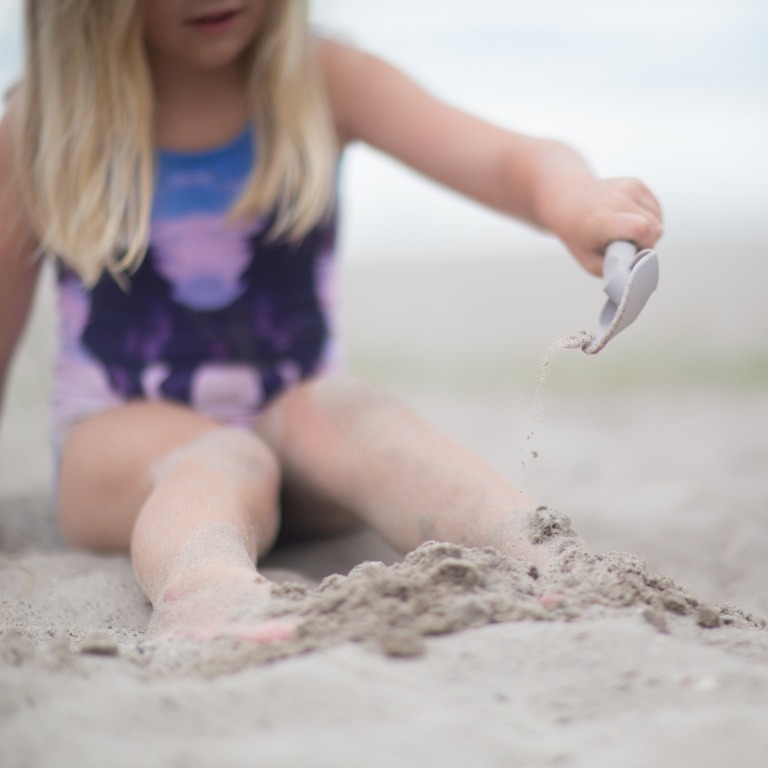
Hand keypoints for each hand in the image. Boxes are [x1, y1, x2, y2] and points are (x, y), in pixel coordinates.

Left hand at [547, 176, 662, 276]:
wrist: (569, 201)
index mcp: (602, 220)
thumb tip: (638, 277)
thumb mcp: (589, 261)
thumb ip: (614, 271)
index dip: (646, 245)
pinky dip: (649, 218)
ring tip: (626, 233)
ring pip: (658, 218)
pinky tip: (630, 220)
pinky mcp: (636, 183)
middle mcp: (616, 200)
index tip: (635, 253)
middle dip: (647, 242)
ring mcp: (628, 188)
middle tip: (627, 246)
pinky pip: (655, 208)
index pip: (640, 228)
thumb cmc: (580, 236)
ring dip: (649, 231)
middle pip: (654, 227)